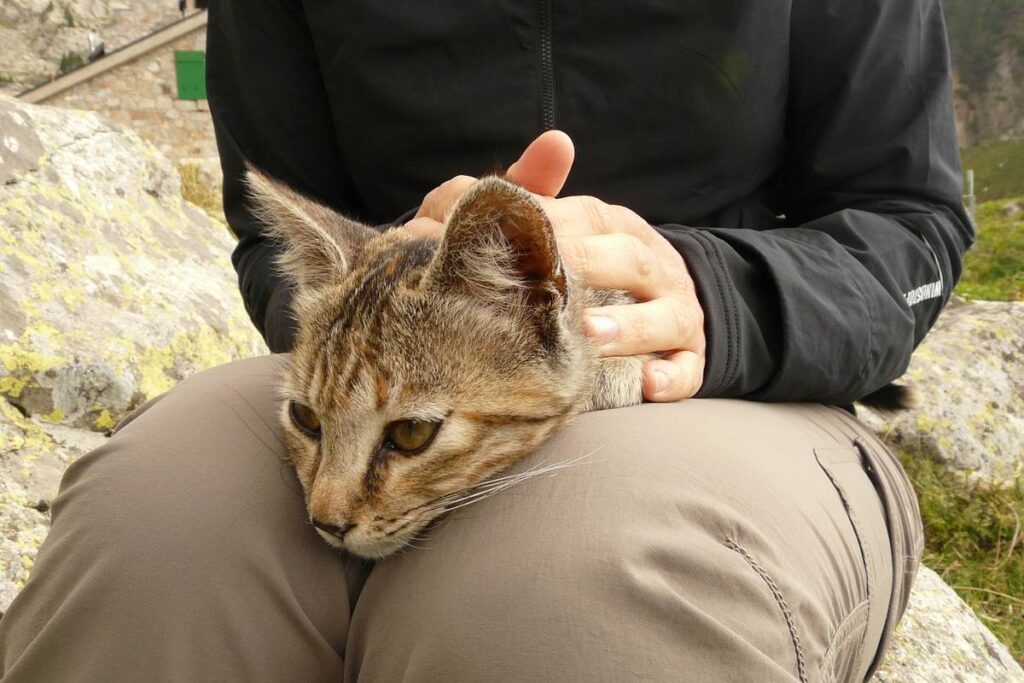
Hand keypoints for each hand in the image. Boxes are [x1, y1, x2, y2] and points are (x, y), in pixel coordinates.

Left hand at [405, 132, 705, 400]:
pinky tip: (645, 387)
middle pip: (633, 260)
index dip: (557, 230)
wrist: (656, 301)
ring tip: (593, 338)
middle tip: (553, 294)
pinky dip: (670, 378)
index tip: (517, 246)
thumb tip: (509, 166)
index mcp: (616, 227)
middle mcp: (653, 264)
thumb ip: (523, 196)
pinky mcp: (688, 357)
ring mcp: (676, 312)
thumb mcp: (554, 230)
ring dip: (631, 327)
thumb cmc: (581, 268)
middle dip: (595, 272)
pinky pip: (689, 369)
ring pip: (667, 317)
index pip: (592, 220)